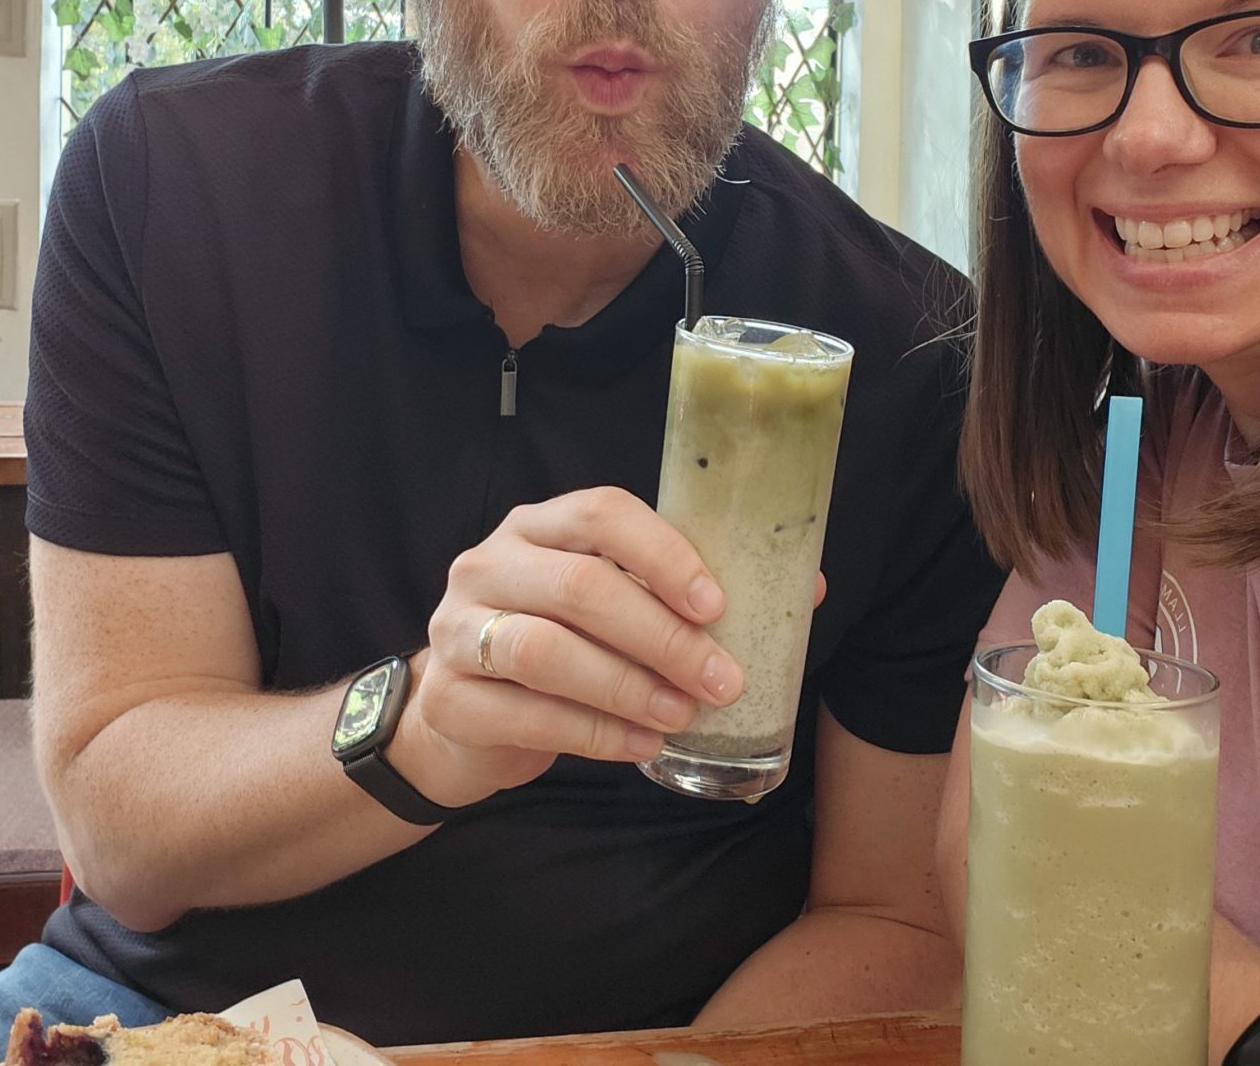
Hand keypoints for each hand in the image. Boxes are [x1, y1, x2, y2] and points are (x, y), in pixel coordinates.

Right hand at [391, 486, 747, 808]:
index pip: (600, 513)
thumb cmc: (559, 646)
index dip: (663, 554)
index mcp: (539, 527)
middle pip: (580, 587)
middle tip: (721, 680)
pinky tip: (641, 747)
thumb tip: (809, 589)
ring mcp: (458, 630)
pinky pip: (526, 714)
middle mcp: (490, 564)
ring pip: (545, 651)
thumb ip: (687, 596)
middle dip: (662, 637)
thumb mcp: (612, 609)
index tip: (718, 604)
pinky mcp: (449, 698)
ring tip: (682, 716)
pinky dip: (594, 735)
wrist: (463, 716)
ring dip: (627, 687)